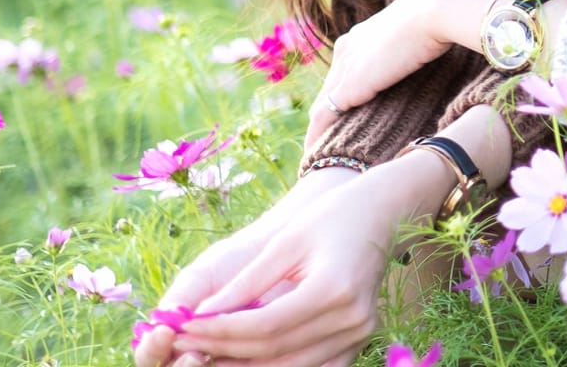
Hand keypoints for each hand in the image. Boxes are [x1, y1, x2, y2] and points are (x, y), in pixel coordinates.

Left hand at [172, 160, 439, 366]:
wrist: (383, 213)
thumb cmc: (332, 217)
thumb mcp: (286, 242)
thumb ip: (246, 282)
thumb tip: (200, 313)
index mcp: (334, 289)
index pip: (265, 326)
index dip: (220, 330)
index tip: (183, 326)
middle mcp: (352, 318)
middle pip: (275, 352)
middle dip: (224, 351)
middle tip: (185, 344)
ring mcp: (359, 333)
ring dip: (245, 365)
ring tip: (207, 353)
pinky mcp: (358, 340)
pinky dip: (278, 366)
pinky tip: (246, 358)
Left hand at [302, 0, 507, 154]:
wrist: (438, 8)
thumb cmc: (443, 16)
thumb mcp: (422, 34)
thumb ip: (416, 49)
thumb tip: (435, 58)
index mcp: (362, 35)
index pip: (344, 72)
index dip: (345, 96)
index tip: (350, 118)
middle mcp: (347, 49)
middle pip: (329, 90)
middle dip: (330, 116)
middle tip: (331, 143)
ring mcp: (347, 66)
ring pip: (323, 105)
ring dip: (323, 130)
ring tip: (325, 154)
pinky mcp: (352, 84)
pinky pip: (325, 116)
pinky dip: (321, 136)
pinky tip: (323, 154)